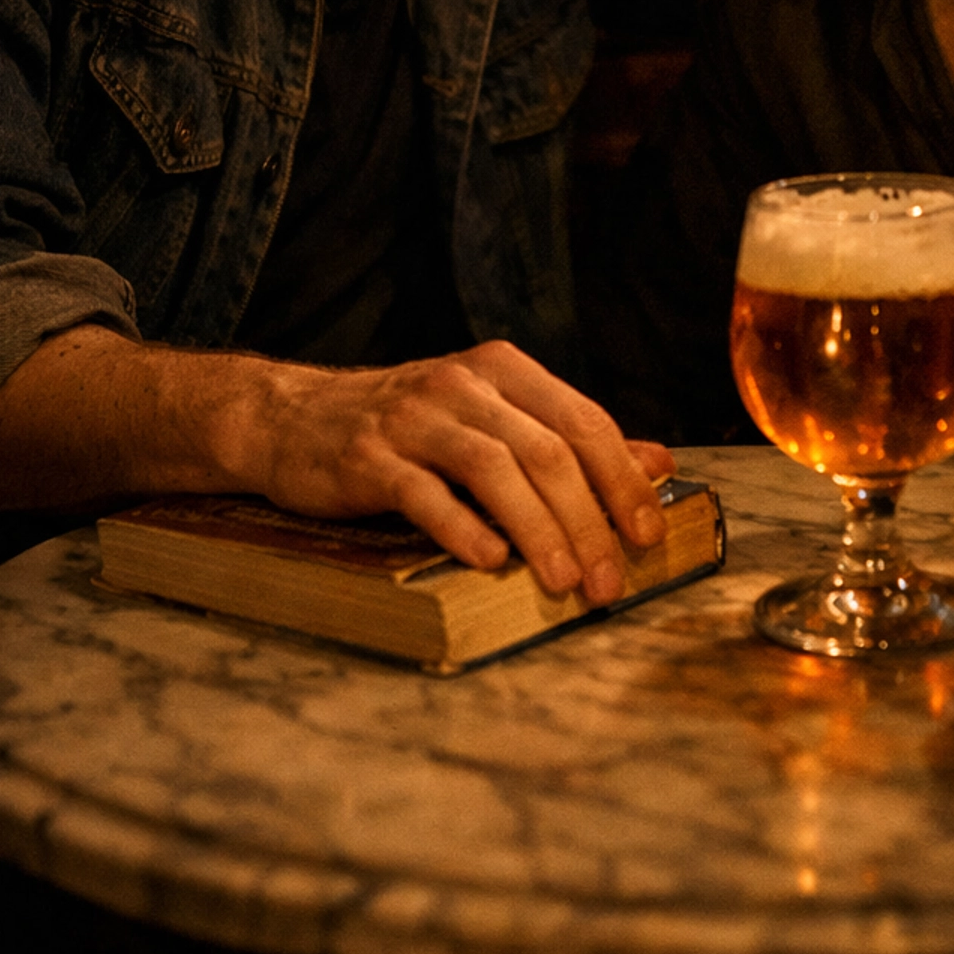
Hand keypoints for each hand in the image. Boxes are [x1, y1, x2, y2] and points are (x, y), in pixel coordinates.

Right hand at [250, 340, 676, 601]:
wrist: (295, 418)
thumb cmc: (409, 427)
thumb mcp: (493, 419)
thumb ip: (570, 440)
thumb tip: (658, 462)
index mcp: (503, 371)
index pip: (582, 421)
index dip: (621, 480)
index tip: (648, 534)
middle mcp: (462, 385)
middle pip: (546, 451)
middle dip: (588, 520)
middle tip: (609, 580)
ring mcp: (412, 418)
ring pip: (494, 470)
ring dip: (537, 530)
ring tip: (563, 582)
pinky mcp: (368, 457)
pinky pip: (424, 493)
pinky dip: (462, 527)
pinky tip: (489, 561)